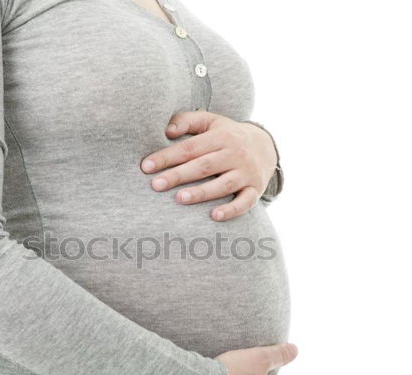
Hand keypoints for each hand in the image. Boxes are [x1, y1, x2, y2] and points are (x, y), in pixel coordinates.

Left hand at [140, 111, 277, 220]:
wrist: (266, 147)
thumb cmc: (227, 135)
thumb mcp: (210, 121)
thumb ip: (187, 121)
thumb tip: (166, 130)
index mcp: (221, 136)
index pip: (190, 147)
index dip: (167, 157)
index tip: (146, 166)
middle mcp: (235, 154)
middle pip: (203, 166)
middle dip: (178, 175)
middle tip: (155, 185)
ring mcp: (246, 173)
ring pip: (223, 184)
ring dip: (202, 192)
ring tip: (180, 198)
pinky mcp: (255, 190)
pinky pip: (245, 202)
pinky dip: (232, 210)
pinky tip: (215, 216)